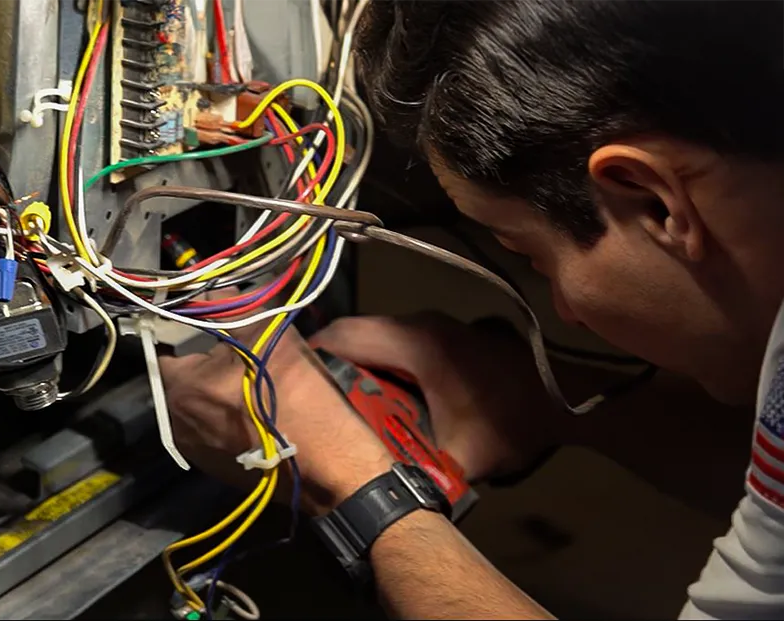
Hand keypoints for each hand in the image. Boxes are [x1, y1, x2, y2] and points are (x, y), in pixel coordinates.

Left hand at [160, 319, 392, 515]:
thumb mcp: (267, 334)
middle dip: (210, 365)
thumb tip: (214, 289)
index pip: (169, 347)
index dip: (194, 332)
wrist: (328, 462)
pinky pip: (215, 432)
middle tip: (246, 358)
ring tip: (256, 389)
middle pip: (186, 379)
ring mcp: (196, 452)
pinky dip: (230, 420)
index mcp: (180, 389)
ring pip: (201, 406)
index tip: (219, 328)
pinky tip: (259, 416)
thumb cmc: (296, 394)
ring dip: (220, 393)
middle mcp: (177, 423)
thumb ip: (232, 306)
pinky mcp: (217, 470)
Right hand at [310, 313, 563, 480]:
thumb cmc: (514, 422)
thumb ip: (415, 470)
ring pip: (376, 334)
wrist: (570, 398)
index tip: (289, 383)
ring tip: (341, 401)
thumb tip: (374, 487)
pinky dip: (380, 360)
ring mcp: (435, 323)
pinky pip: (396, 339)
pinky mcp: (446, 331)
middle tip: (311, 400)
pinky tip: (382, 393)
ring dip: (356, 363)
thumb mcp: (461, 457)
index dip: (309, 355)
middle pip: (354, 331)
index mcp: (414, 343)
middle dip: (328, 363)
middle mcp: (419, 323)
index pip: (342, 334)